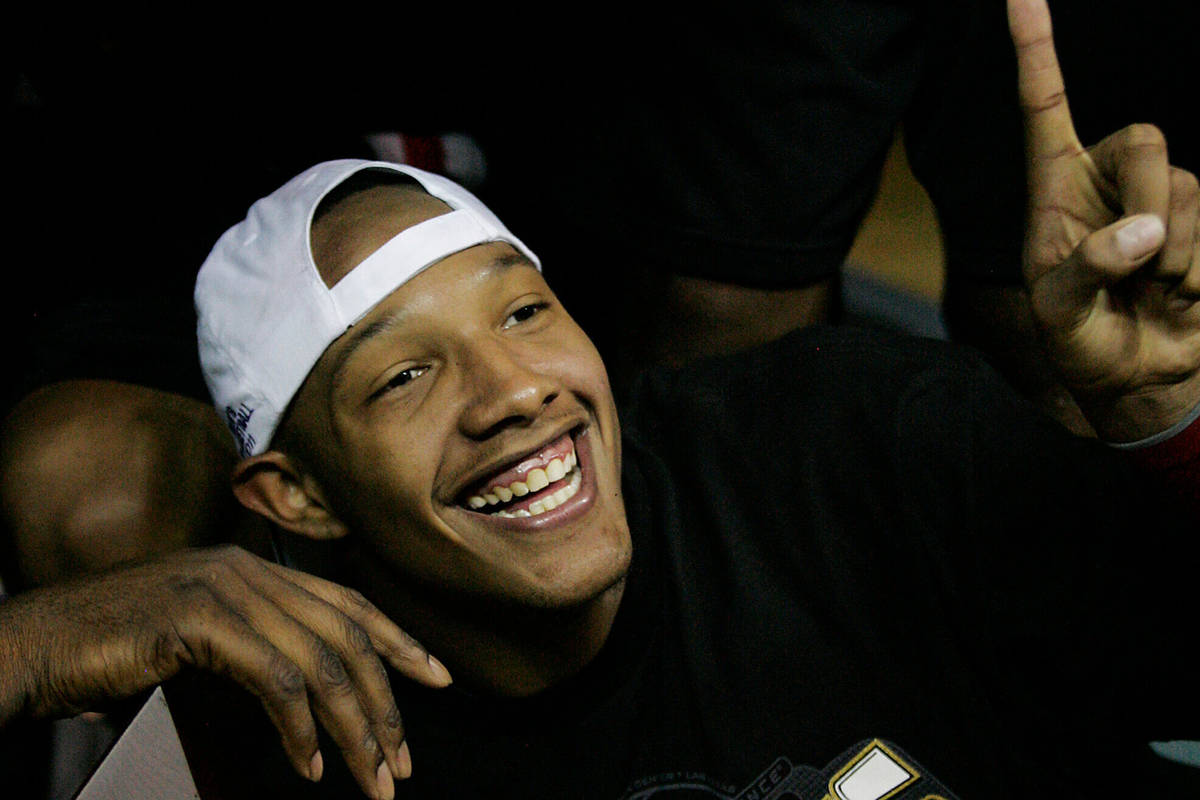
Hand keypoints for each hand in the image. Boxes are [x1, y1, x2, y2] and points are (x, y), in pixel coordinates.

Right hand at [0, 545, 450, 799]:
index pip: (348, 603)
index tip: (439, 677)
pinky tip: (309, 767)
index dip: (399, 639)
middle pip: (346, 636)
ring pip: (321, 663)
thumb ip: (253, 641)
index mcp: (254, 570)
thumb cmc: (109, 647)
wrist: (36, 642)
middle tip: (401, 761)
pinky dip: (300, 730)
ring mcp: (224, 591)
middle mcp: (248, 571)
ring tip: (371, 779)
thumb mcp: (198, 633)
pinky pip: (275, 681)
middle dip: (385, 702)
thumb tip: (309, 689)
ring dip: (354, 728)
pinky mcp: (200, 621)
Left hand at [1008, 0, 1199, 441]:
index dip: (1036, 49)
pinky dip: (1195, 269)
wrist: (1135, 375)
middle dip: (1150, 200)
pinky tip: (1175, 295)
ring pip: (1188, 184)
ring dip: (1174, 250)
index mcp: (1053, 185)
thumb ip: (1091, 268)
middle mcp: (1105, 178)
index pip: (1043, 105)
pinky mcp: (1198, 221)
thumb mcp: (1060, 311)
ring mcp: (1157, 197)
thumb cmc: (1079, 340)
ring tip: (1148, 289)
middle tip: (1139, 262)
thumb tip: (1148, 231)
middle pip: (1146, 139)